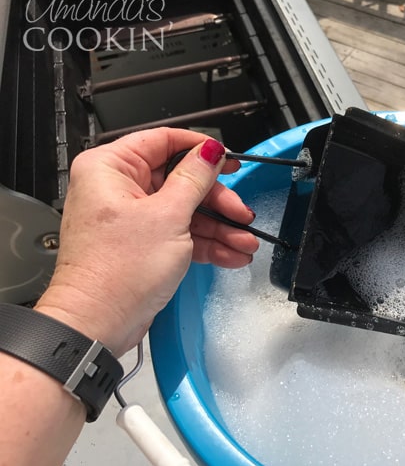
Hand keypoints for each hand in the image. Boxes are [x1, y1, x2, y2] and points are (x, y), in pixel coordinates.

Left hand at [35, 127, 258, 355]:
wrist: (98, 325)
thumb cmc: (114, 272)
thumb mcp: (168, 216)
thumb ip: (194, 179)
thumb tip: (210, 151)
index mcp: (111, 168)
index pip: (163, 140)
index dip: (200, 149)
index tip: (228, 160)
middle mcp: (117, 188)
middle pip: (181, 180)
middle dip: (218, 201)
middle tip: (241, 213)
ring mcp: (131, 218)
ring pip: (185, 210)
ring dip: (219, 228)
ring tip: (244, 242)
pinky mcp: (142, 244)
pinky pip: (180, 234)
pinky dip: (206, 244)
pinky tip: (231, 254)